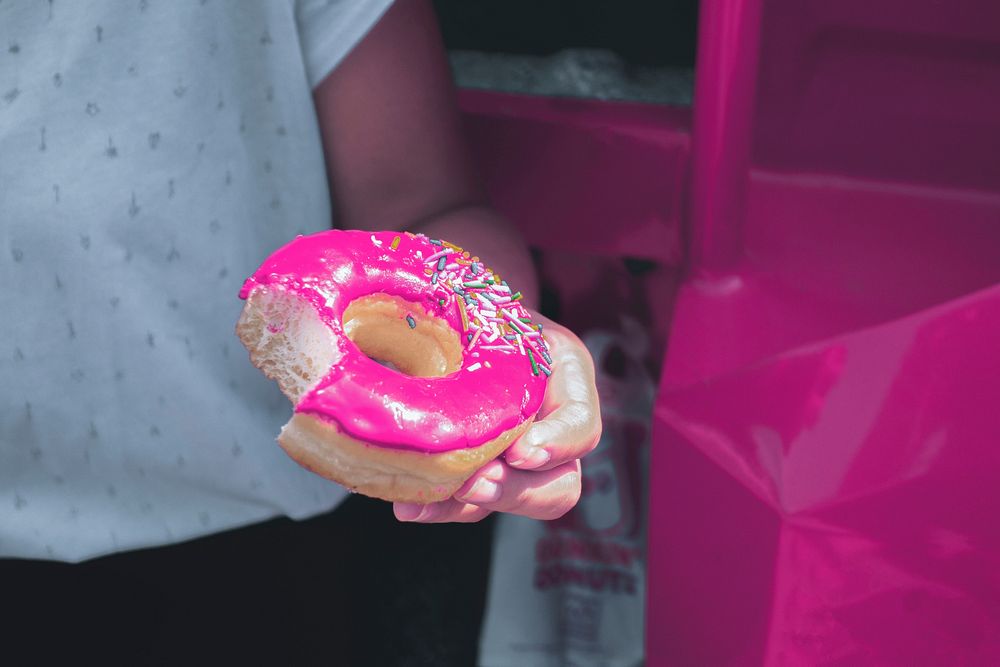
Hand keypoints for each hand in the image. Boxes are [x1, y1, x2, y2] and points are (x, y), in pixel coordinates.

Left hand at [394, 313, 600, 522]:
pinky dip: (439, 507)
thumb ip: (469, 331)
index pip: (583, 424)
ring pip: (514, 504)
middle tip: (472, 483)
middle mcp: (553, 427)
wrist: (458, 316)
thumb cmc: (474, 305)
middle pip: (561, 484)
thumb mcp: (482, 307)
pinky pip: (471, 506)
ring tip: (420, 503)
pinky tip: (407, 505)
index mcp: (565, 376)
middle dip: (515, 490)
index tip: (520, 450)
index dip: (558, 443)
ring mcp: (521, 460)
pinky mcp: (485, 475)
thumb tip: (412, 357)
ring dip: (468, 507)